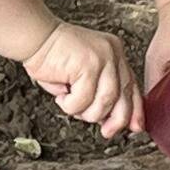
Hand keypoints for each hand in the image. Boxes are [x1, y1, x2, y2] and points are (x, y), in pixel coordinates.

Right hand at [22, 22, 142, 138]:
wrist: (35, 38)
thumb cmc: (53, 57)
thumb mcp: (83, 75)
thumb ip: (98, 92)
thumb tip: (109, 120)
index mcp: (114, 53)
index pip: (132, 86)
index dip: (135, 109)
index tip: (134, 127)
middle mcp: (112, 53)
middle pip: (124, 96)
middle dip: (115, 120)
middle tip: (105, 131)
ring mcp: (102, 58)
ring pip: (105, 102)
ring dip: (85, 111)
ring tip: (70, 101)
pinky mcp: (88, 64)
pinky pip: (83, 100)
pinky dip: (70, 105)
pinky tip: (61, 95)